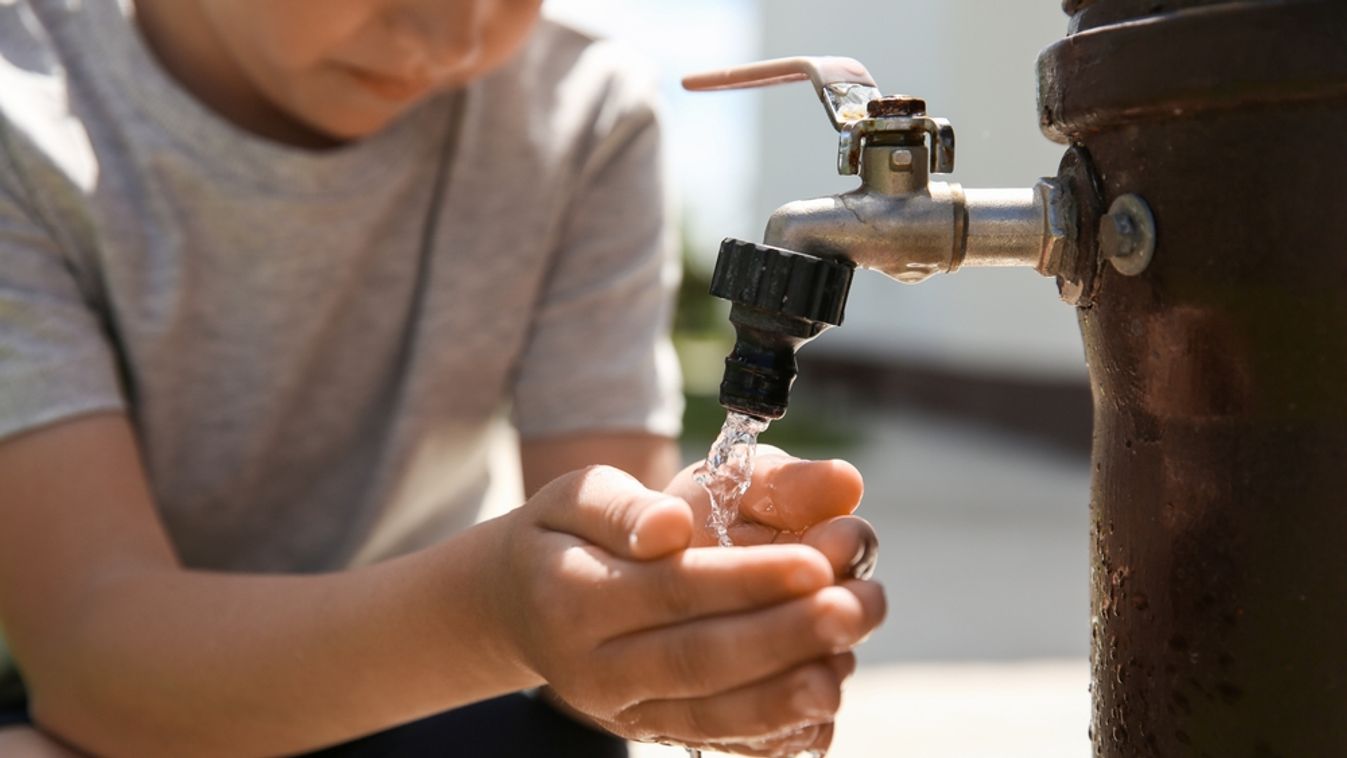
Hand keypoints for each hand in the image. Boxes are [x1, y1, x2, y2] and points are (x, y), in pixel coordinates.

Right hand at [494, 465, 885, 753]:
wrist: (515, 606)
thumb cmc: (561, 535)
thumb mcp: (574, 496)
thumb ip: (624, 507)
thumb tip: (670, 528)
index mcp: (574, 595)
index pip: (673, 589)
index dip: (747, 580)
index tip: (816, 563)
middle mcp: (594, 665)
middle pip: (699, 658)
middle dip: (784, 637)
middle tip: (854, 609)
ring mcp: (621, 708)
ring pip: (710, 713)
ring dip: (785, 694)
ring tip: (846, 665)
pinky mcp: (649, 730)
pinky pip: (714, 739)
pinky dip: (769, 730)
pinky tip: (819, 707)